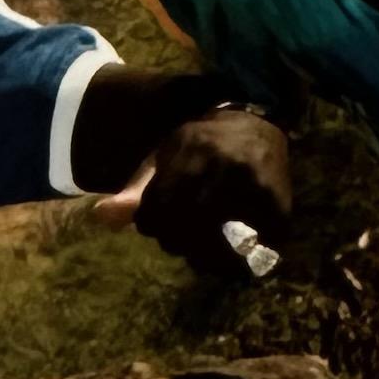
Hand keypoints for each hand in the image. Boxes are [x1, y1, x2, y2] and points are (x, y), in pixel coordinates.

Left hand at [119, 110, 289, 277]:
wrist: (257, 122)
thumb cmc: (201, 142)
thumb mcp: (164, 155)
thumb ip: (136, 189)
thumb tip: (100, 216)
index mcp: (188, 153)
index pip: (157, 209)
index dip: (150, 224)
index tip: (153, 224)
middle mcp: (221, 169)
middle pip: (184, 229)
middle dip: (174, 240)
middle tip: (177, 238)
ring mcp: (253, 187)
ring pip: (216, 245)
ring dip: (204, 256)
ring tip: (201, 248)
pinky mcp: (277, 205)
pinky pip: (253, 247)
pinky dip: (241, 256)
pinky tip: (233, 246)